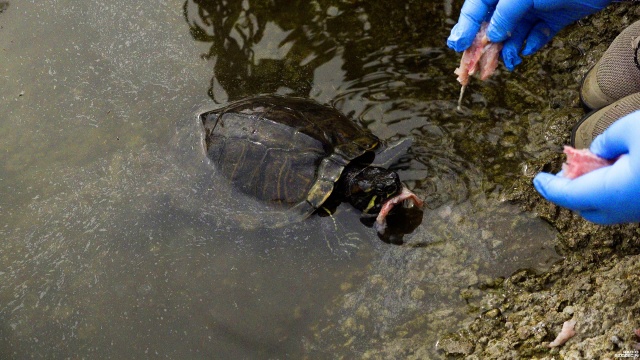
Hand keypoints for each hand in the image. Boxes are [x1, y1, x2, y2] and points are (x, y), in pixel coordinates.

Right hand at [447, 0, 611, 69]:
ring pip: (510, 35)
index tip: (458, 47)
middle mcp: (513, 0)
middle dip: (483, 48)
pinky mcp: (550, 20)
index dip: (465, 28)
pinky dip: (529, 45)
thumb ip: (504, 16)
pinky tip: (527, 49)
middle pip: (490, 26)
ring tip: (505, 63)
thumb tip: (490, 36)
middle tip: (474, 70)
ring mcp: (532, 9)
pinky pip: (533, 36)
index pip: (475, 9)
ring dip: (505, 51)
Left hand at [533, 111, 639, 224]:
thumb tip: (597, 151)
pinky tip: (615, 169)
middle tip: (561, 174)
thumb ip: (607, 139)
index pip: (570, 195)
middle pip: (589, 210)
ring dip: (593, 193)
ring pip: (610, 209)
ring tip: (587, 168)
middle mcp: (630, 209)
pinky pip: (626, 204)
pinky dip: (613, 191)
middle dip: (570, 194)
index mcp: (616, 191)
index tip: (537, 180)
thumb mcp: (634, 128)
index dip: (550, 188)